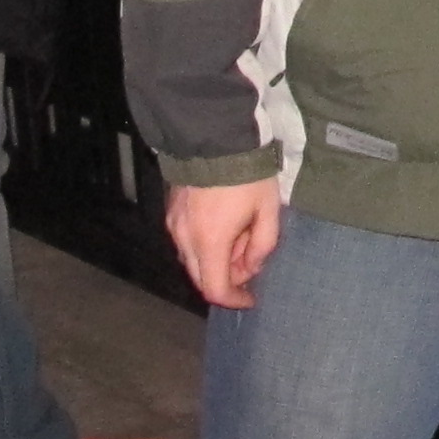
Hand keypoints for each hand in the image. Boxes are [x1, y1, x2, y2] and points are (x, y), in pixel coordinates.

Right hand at [164, 178, 282, 307]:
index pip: (215, 290)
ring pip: (192, 259)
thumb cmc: (246, 175)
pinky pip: (185, 240)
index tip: (251, 298)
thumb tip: (251, 267)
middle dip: (227, 278)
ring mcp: (174, 224)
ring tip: (239, 234)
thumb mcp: (267, 210)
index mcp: (209, 242)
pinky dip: (203, 244)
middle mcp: (184, 238)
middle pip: (200, 278)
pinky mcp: (170, 210)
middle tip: (249, 260)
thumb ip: (262, 246)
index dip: (234, 300)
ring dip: (215, 259)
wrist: (214, 138)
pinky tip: (222, 224)